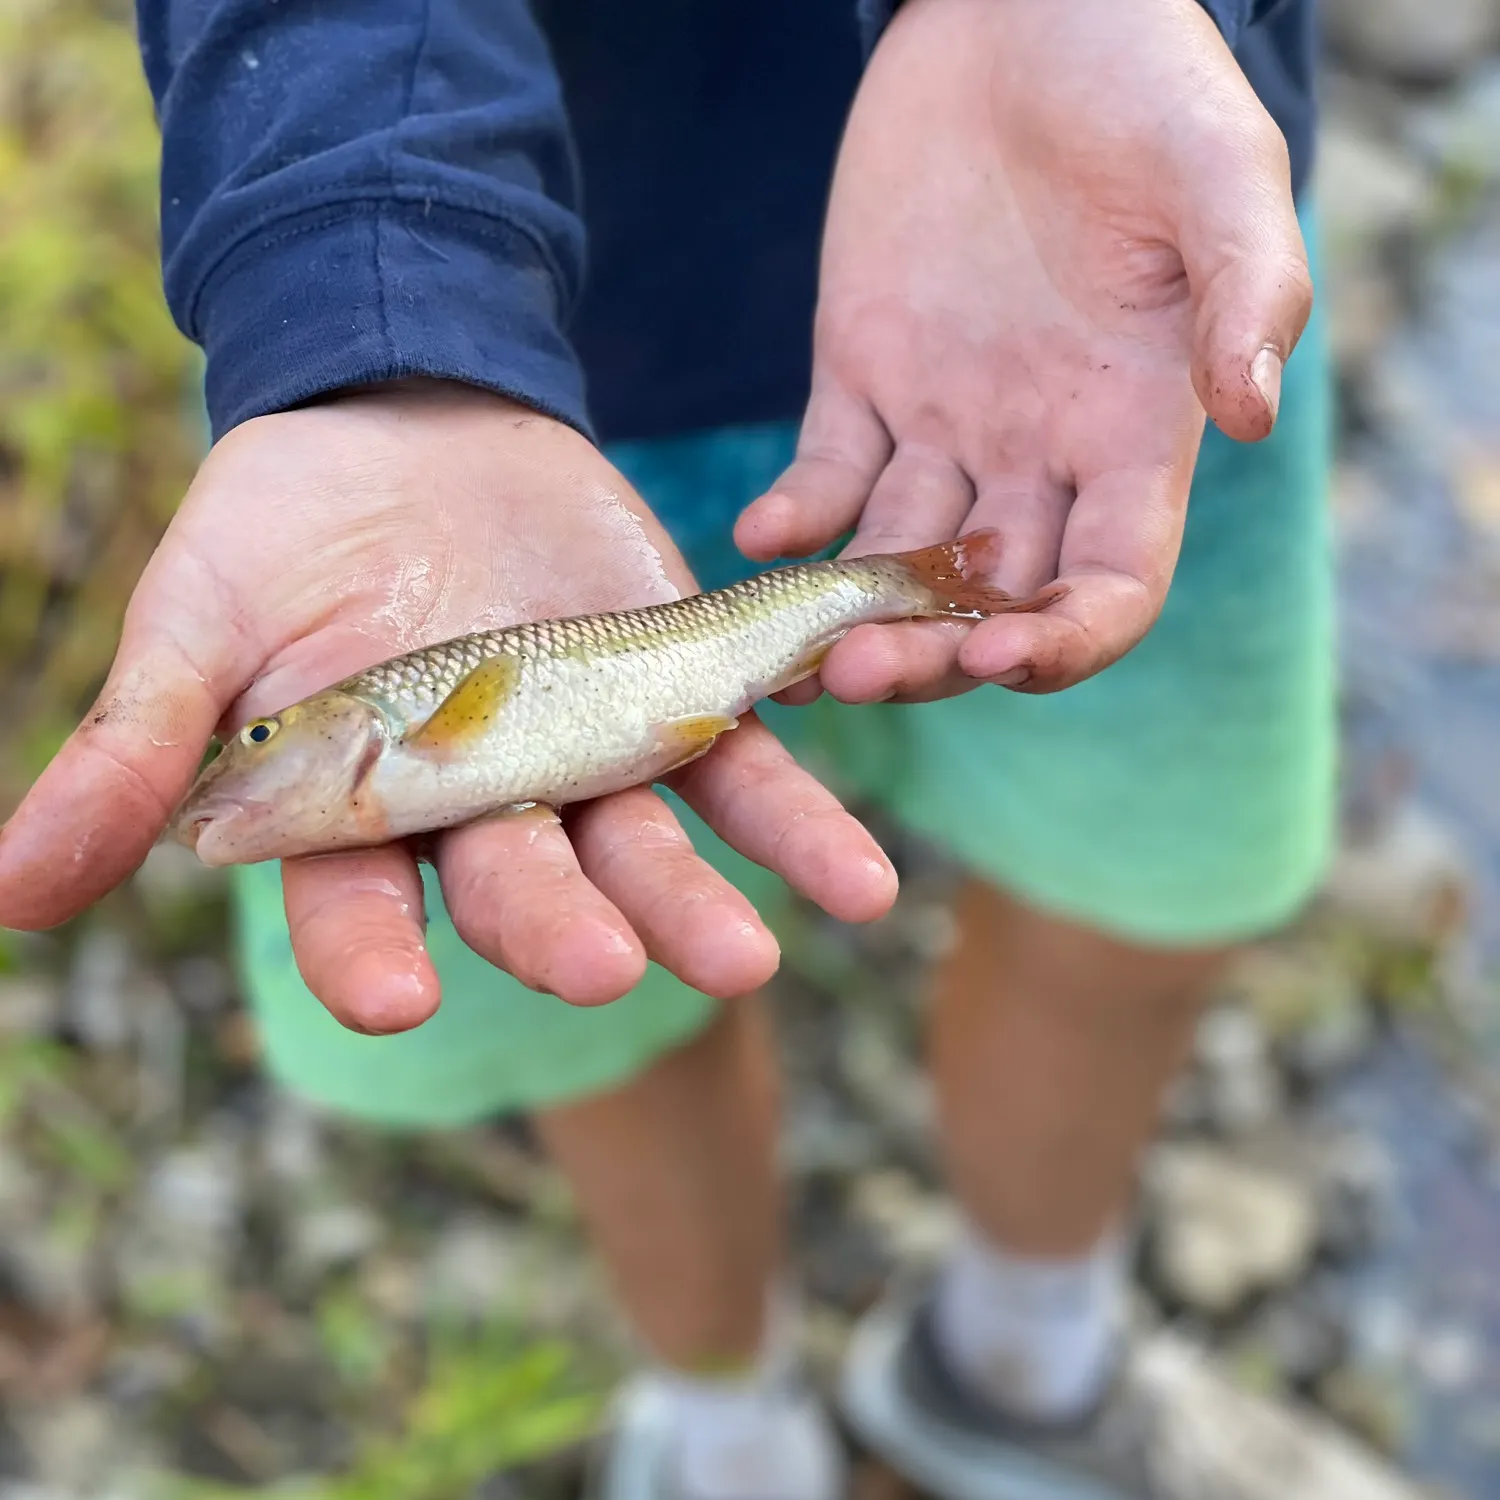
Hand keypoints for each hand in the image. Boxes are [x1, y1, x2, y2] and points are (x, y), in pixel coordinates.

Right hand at [0, 383, 895, 1026]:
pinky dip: (796, 818)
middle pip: (520, 887)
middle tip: (606, 969)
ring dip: (699, 905)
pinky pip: (741, 768)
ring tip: (756, 956)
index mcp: (360, 814)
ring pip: (642, 850)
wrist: (409, 417)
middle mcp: (480, 811)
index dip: (369, 957)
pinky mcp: (671, 697)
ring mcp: (585, 760)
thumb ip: (137, 747)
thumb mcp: (199, 618)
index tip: (397, 994)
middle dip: (559, 926)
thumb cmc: (283, 524)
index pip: (353, 911)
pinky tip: (859, 878)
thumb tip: (10, 897)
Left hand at [737, 0, 1311, 701]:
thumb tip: (1252, 414)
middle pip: (988, 598)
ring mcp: (946, 425)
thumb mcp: (1219, 172)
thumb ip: (1245, 290)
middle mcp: (1039, 454)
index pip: (1111, 582)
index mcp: (1134, 433)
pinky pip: (827, 476)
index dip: (1067, 638)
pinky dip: (797, 518)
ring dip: (848, 617)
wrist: (1019, 11)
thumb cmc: (1141, 80)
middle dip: (930, 653)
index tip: (1004, 654)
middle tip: (858, 674)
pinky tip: (763, 538)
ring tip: (792, 655)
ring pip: (899, 561)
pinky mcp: (862, 378)